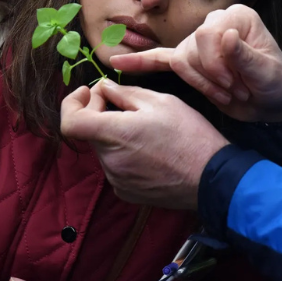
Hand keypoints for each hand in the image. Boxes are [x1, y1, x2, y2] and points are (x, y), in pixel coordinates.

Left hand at [60, 81, 228, 208]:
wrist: (211, 177)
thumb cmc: (190, 134)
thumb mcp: (160, 101)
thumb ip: (125, 93)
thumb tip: (104, 88)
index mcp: (115, 134)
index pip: (70, 121)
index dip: (72, 102)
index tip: (89, 91)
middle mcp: (109, 161)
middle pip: (90, 132)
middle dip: (100, 112)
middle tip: (124, 100)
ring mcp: (116, 180)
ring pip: (104, 148)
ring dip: (114, 133)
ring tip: (144, 125)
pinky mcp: (126, 192)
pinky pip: (115, 165)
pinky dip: (123, 152)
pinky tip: (147, 147)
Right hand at [110, 5, 281, 121]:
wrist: (273, 104)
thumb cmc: (276, 84)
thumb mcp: (268, 73)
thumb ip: (247, 57)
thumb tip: (228, 37)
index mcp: (236, 17)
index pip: (207, 34)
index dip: (216, 64)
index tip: (235, 84)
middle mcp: (215, 23)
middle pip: (190, 49)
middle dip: (209, 77)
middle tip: (233, 91)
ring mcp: (200, 42)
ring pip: (179, 61)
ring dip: (200, 84)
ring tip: (225, 93)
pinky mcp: (190, 62)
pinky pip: (161, 59)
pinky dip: (141, 62)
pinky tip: (118, 63)